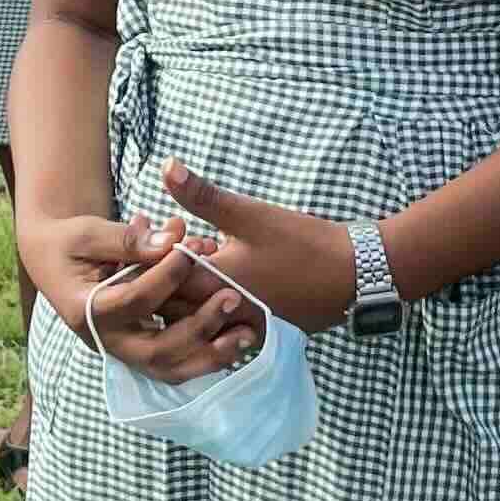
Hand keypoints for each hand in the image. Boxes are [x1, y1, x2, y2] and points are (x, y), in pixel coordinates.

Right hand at [26, 210, 259, 379]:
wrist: (55, 260)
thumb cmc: (70, 241)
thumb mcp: (88, 232)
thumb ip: (127, 239)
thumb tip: (171, 241)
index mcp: (84, 311)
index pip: (134, 302)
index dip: (167, 276)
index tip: (192, 249)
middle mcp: (104, 340)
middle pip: (156, 351)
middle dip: (199, 325)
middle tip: (233, 295)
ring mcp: (123, 351)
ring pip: (170, 369)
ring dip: (211, 354)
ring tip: (248, 333)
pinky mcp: (138, 351)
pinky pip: (175, 366)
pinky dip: (206, 357)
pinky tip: (237, 341)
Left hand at [155, 160, 356, 332]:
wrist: (355, 275)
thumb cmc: (302, 243)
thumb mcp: (250, 214)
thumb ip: (203, 195)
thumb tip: (166, 165)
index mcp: (211, 285)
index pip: (157, 281)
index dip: (146, 258)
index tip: (144, 233)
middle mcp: (219, 315)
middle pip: (170, 305)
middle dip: (159, 276)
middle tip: (160, 247)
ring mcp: (239, 330)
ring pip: (193, 319)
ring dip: (182, 295)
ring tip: (186, 264)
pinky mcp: (257, 335)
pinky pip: (219, 327)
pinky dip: (208, 307)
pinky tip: (214, 284)